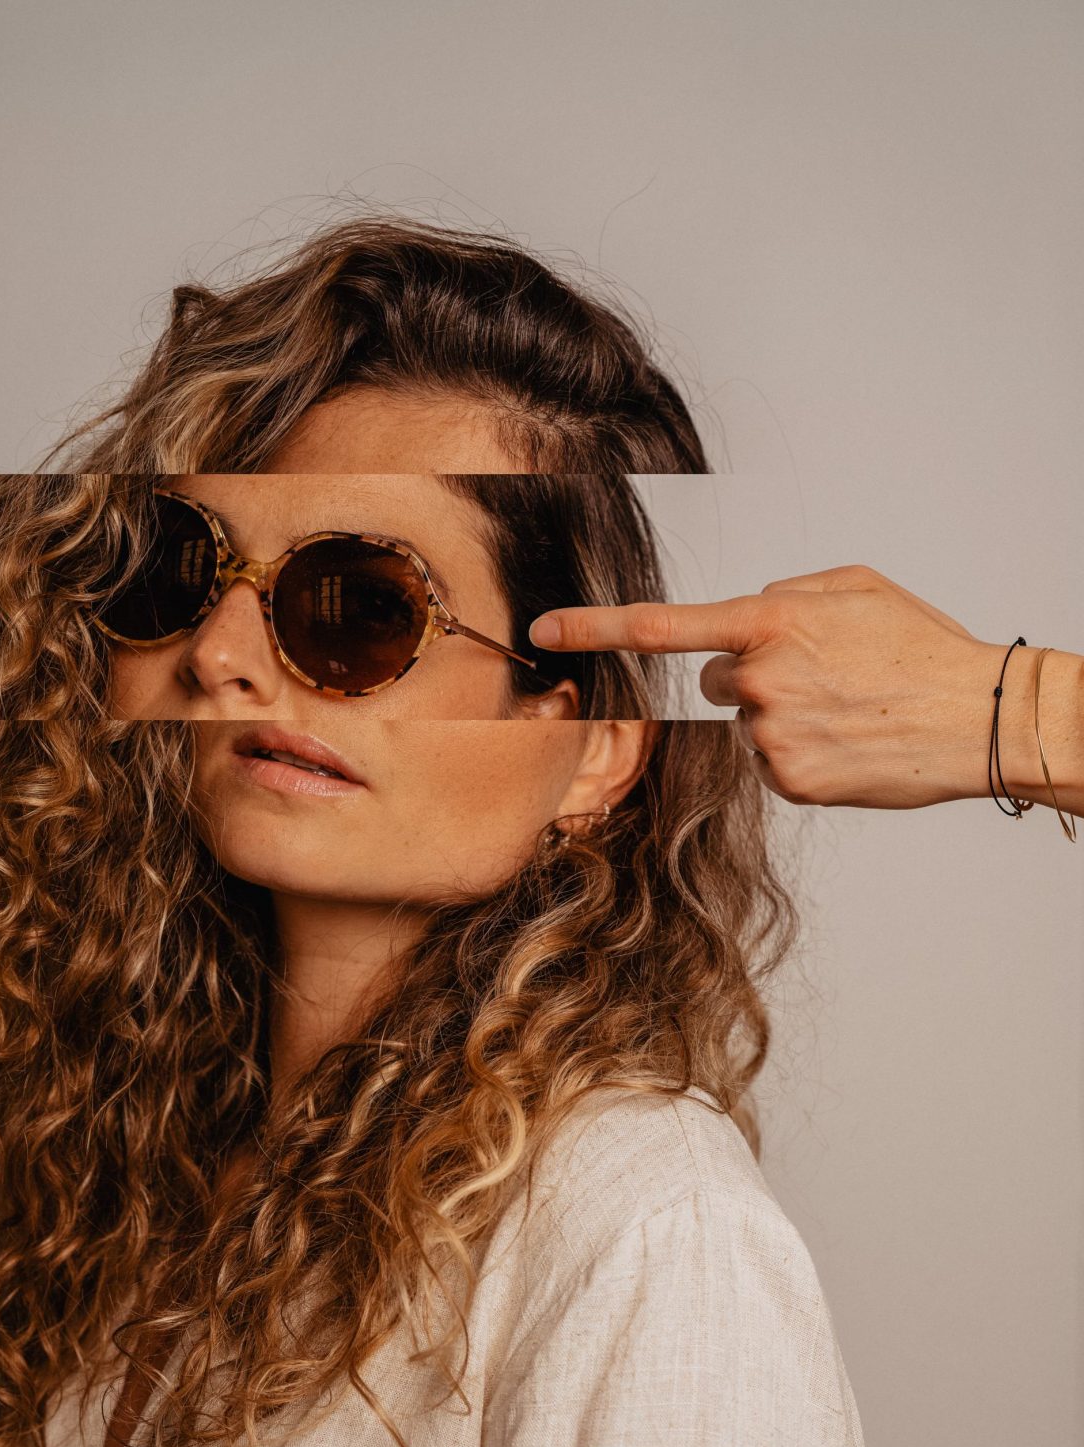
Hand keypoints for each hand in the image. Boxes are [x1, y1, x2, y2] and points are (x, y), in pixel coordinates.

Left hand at [530, 564, 1011, 808]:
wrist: (979, 718)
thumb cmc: (921, 649)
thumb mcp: (855, 589)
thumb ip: (785, 593)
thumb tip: (746, 614)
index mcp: (772, 623)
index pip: (660, 626)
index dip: (593, 627)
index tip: (543, 629)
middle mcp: (760, 680)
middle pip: (715, 679)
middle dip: (752, 677)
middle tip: (820, 678)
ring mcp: (771, 737)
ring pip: (744, 723)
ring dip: (781, 716)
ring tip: (845, 710)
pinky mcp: (788, 781)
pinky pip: (770, 762)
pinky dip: (801, 754)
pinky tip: (846, 742)